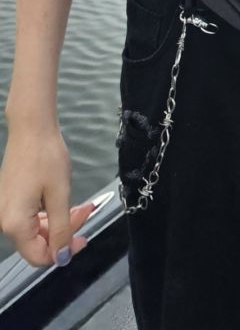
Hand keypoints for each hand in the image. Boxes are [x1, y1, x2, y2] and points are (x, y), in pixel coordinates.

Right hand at [0, 125, 92, 267]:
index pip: (39, 256)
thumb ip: (61, 229)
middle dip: (65, 232)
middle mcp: (5, 221)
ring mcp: (6, 209)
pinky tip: (65, 202)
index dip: (64, 252)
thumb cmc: (46, 158)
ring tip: (81, 206)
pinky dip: (49, 213)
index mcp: (15, 224)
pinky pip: (31, 216)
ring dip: (60, 222)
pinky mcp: (11, 199)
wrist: (31, 128)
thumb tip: (62, 257)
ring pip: (36, 229)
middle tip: (86, 212)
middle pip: (38, 242)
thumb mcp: (60, 195)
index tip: (84, 238)